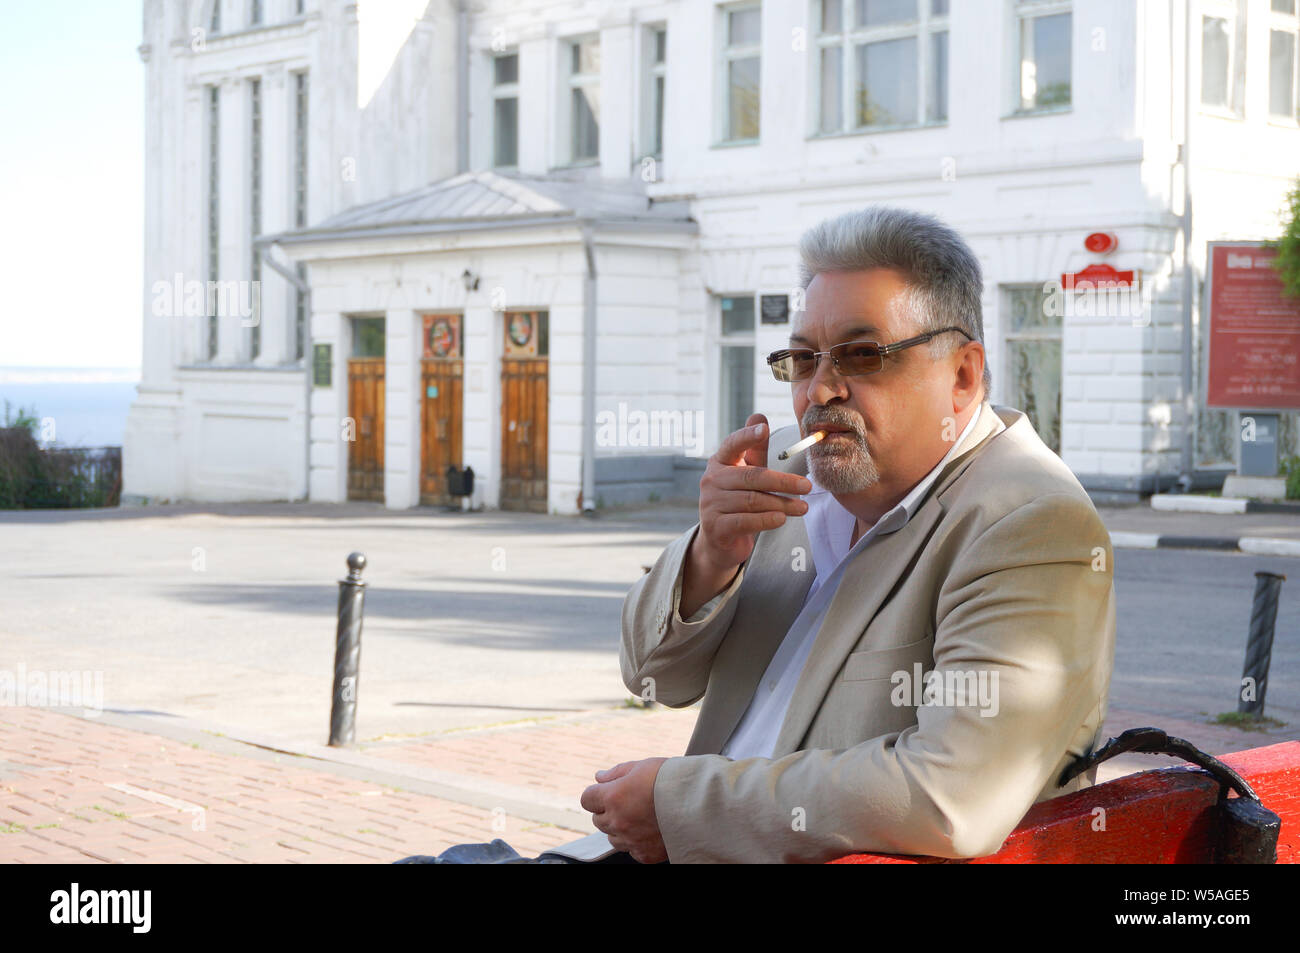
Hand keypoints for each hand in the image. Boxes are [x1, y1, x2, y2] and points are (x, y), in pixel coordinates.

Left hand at [580, 757, 669, 863]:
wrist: (700, 802)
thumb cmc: (672, 780)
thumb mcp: (642, 766)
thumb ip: (616, 773)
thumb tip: (599, 778)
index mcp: (613, 797)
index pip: (587, 799)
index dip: (597, 794)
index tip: (608, 792)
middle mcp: (618, 821)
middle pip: (598, 820)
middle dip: (608, 811)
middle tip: (629, 803)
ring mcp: (631, 840)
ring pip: (613, 838)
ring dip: (620, 829)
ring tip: (641, 817)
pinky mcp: (646, 854)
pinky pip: (632, 851)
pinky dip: (637, 843)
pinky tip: (651, 830)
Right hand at [695, 413, 810, 572]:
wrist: (720, 540)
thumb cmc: (738, 500)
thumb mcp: (747, 473)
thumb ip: (755, 449)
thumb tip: (759, 414)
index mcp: (719, 463)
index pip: (732, 445)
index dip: (747, 437)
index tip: (763, 429)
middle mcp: (711, 481)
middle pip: (751, 477)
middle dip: (783, 482)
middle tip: (807, 486)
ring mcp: (710, 504)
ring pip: (753, 501)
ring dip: (782, 504)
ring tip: (803, 507)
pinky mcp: (715, 527)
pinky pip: (745, 521)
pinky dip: (766, 520)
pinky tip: (782, 519)